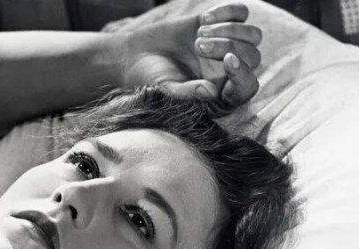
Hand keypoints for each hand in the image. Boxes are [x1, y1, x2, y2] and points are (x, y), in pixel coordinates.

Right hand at [115, 3, 261, 114]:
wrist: (138, 56)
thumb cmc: (152, 79)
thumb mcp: (167, 89)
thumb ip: (188, 93)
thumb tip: (212, 92)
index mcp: (221, 93)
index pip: (247, 87)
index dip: (243, 73)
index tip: (227, 61)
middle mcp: (230, 71)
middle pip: (252, 56)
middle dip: (228, 47)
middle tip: (198, 46)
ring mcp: (229, 46)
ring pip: (253, 35)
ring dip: (230, 30)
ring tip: (200, 34)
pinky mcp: (222, 24)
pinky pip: (241, 13)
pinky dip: (226, 12)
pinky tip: (203, 19)